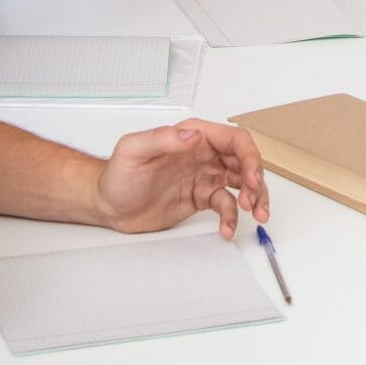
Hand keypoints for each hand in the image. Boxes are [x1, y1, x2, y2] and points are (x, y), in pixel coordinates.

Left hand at [91, 120, 269, 237]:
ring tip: (255, 214)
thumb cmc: (117, 175)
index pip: (234, 140)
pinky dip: (232, 217)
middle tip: (254, 202)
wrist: (109, 206)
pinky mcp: (201, 198)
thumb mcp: (134, 151)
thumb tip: (193, 135)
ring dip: (255, 197)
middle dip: (256, 180)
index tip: (251, 178)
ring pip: (242, 182)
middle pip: (244, 161)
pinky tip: (227, 229)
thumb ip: (163, 139)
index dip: (249, 157)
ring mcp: (204, 176)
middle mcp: (203, 153)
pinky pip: (225, 205)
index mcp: (193, 136)